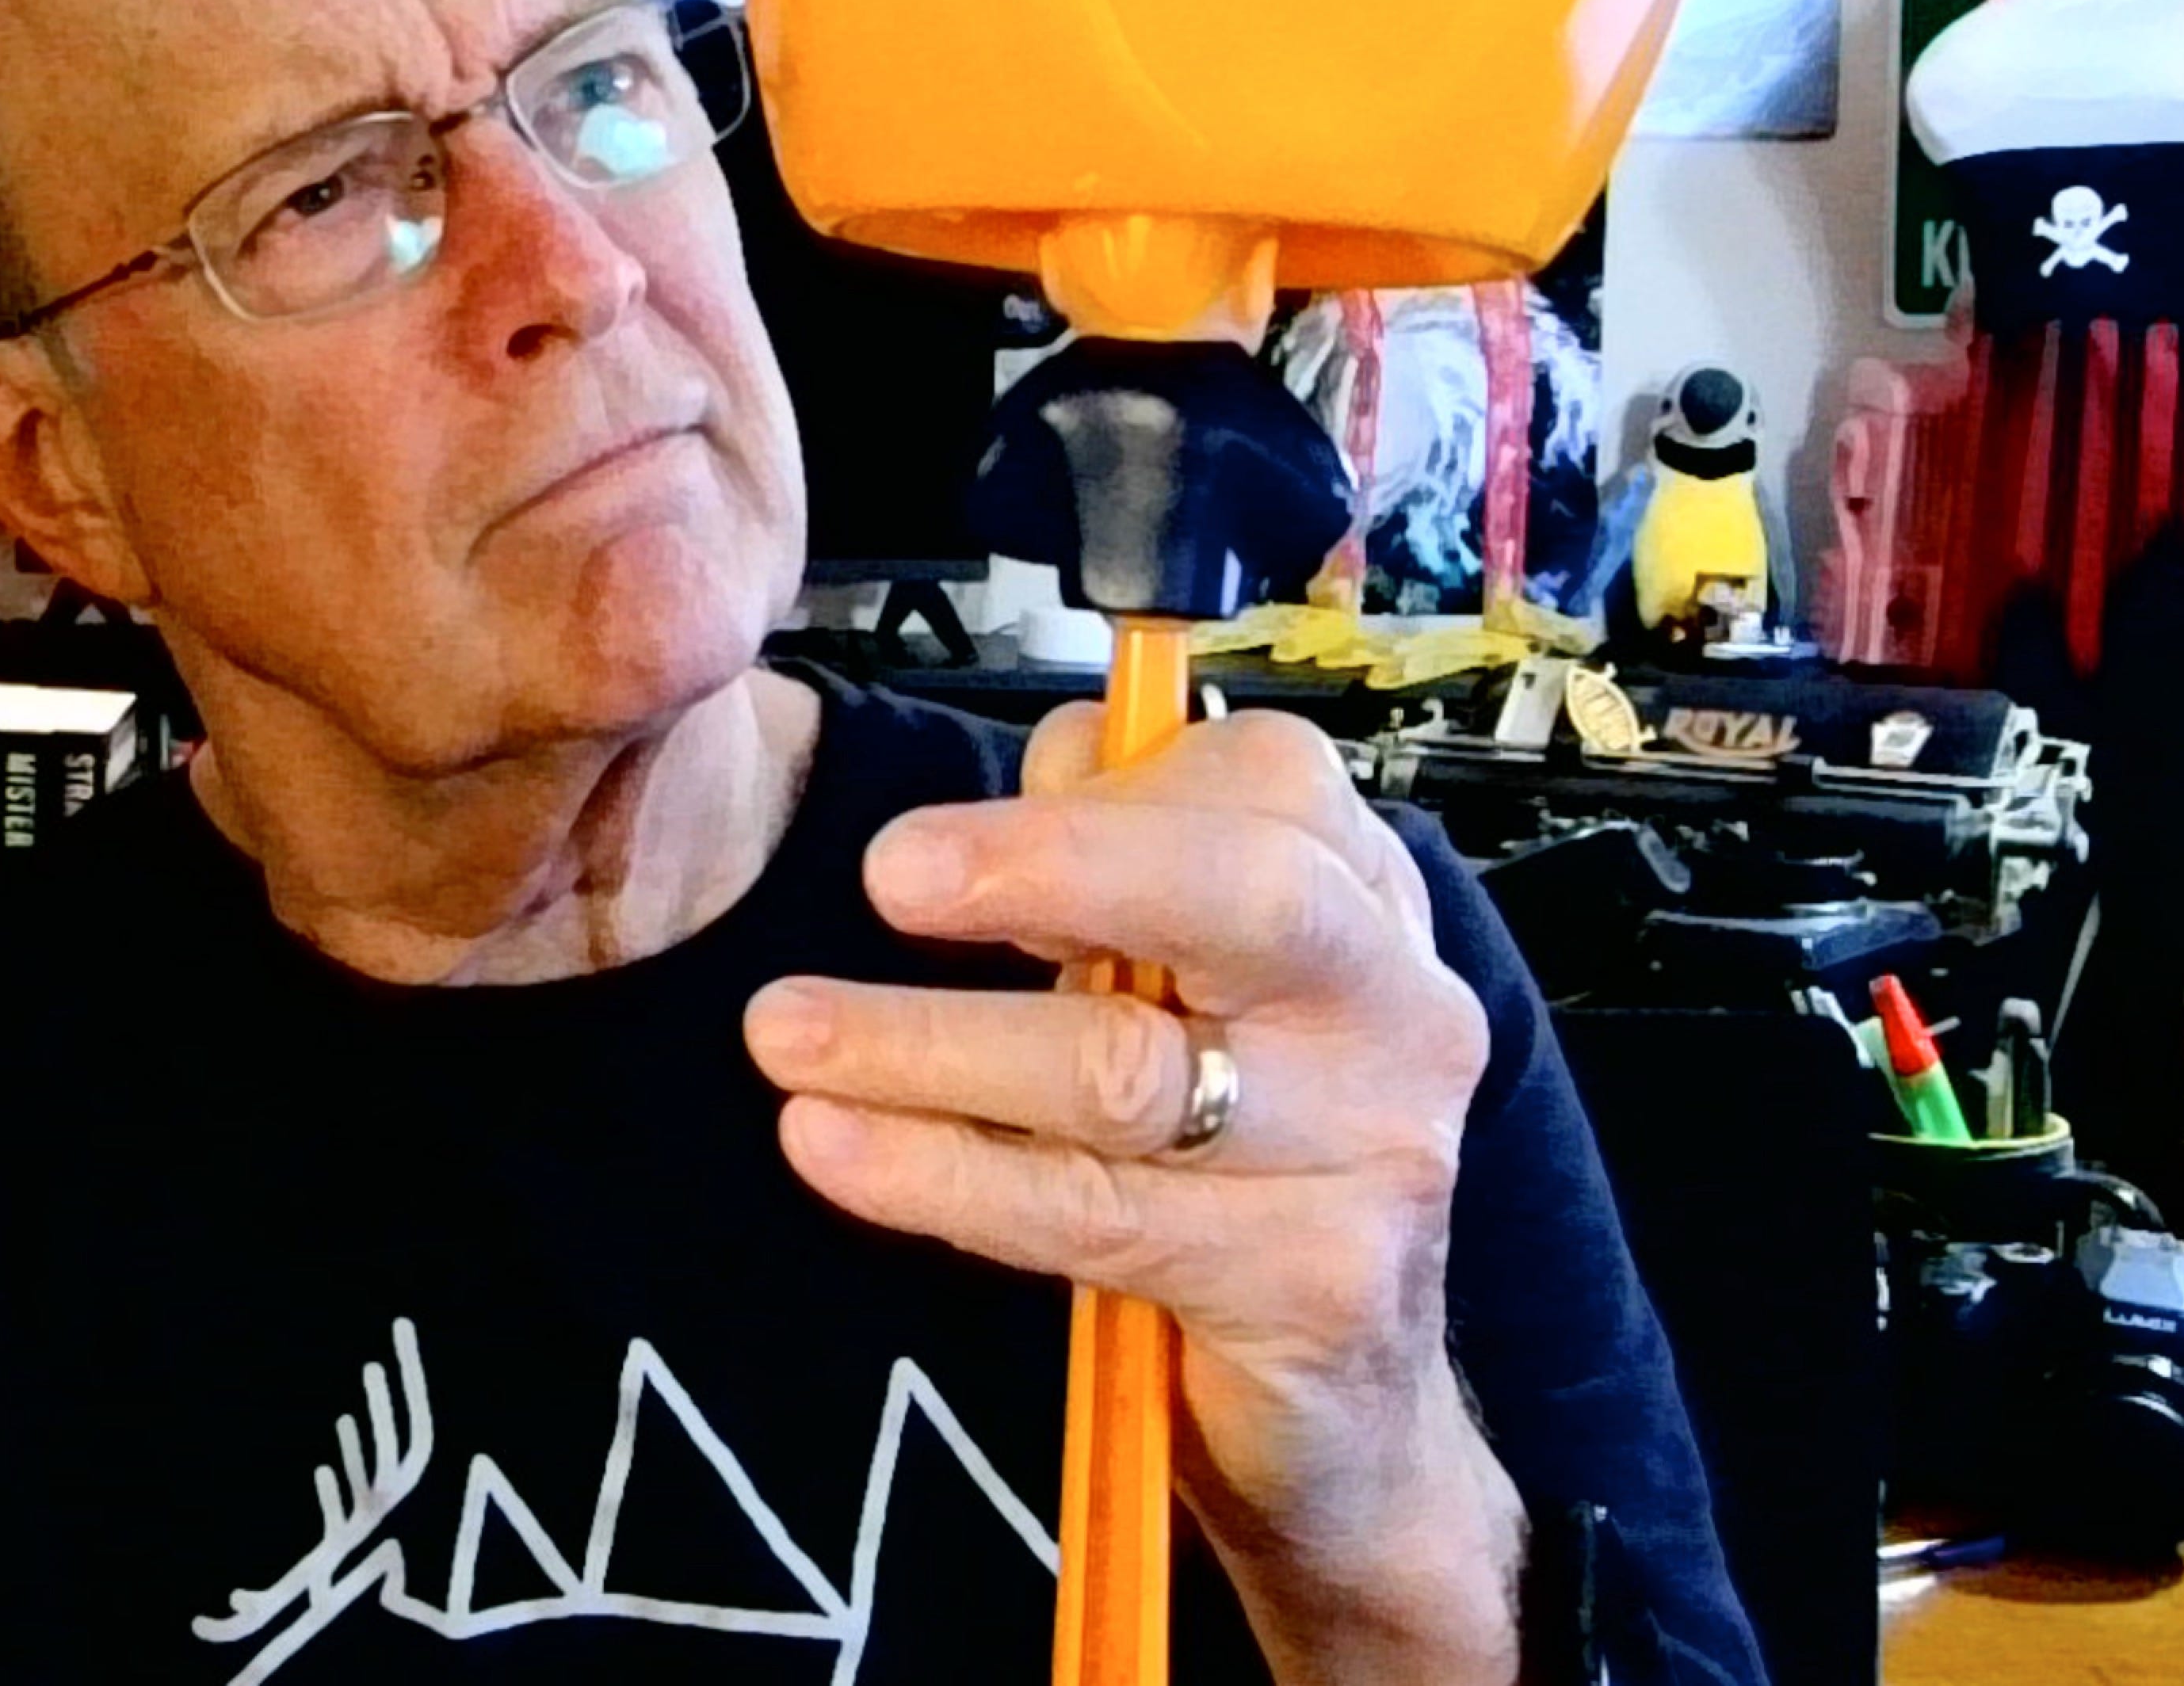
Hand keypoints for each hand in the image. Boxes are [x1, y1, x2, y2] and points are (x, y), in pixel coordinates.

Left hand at [742, 706, 1520, 1678]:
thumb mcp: (1191, 988)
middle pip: (1238, 895)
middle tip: (886, 874)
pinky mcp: (1316, 1284)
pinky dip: (946, 1174)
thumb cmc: (1234, 1163)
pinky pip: (1096, 1212)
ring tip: (788, 1034)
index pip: (1263, 781)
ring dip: (928, 1042)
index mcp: (1363, 900)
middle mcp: (1396, 1009)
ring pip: (1127, 1072)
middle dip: (1046, 868)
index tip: (946, 825)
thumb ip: (1121, 862)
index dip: (1094, 789)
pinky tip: (838, 1148)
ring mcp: (1374, 1151)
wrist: (1342, 1408)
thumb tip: (1036, 775)